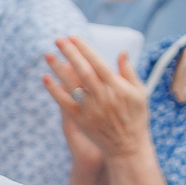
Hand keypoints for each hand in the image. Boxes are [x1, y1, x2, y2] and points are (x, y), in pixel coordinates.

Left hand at [42, 36, 154, 169]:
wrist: (127, 147)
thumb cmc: (136, 117)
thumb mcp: (139, 93)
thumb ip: (129, 72)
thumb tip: (122, 51)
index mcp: (117, 87)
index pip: (98, 62)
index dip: (84, 49)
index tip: (73, 37)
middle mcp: (103, 97)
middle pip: (83, 70)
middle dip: (70, 53)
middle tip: (58, 40)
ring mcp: (90, 109)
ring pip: (71, 85)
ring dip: (58, 69)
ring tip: (48, 55)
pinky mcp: (81, 120)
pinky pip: (64, 103)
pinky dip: (54, 91)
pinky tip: (46, 78)